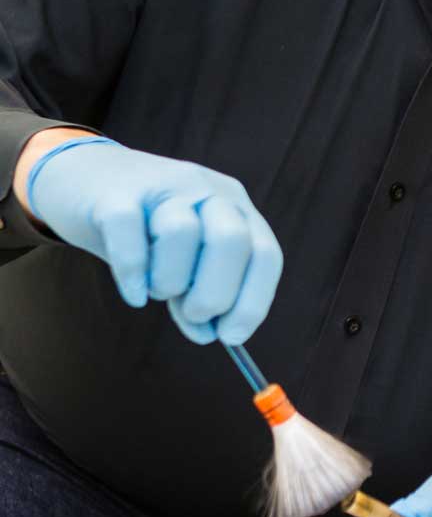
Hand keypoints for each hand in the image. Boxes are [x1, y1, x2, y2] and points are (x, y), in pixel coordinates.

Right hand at [25, 135, 282, 344]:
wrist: (82, 180)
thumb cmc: (143, 230)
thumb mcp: (180, 262)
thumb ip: (195, 296)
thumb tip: (208, 334)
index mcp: (235, 206)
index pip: (265, 254)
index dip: (253, 302)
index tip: (231, 336)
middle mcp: (206, 189)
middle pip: (231, 240)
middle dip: (214, 293)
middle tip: (191, 313)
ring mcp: (162, 184)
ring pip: (180, 234)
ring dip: (168, 280)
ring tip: (155, 288)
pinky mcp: (117, 193)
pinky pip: (129, 234)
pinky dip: (132, 273)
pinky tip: (133, 292)